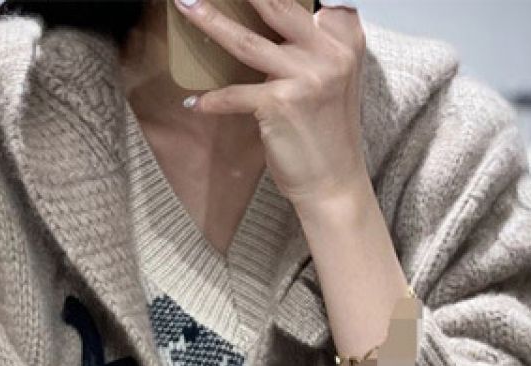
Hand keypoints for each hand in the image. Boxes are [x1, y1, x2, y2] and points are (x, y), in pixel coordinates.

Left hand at [173, 0, 369, 215]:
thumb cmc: (327, 132)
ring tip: (186, 5)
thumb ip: (312, 47)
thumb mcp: (333, 78)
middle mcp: (328, 53)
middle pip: (276, 6)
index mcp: (343, 40)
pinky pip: (235, 94)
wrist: (333, 182)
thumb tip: (268, 22)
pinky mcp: (280, 105)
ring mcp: (304, 78)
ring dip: (211, 21)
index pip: (307, 0)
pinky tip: (194, 102)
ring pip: (246, 42)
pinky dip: (211, 100)